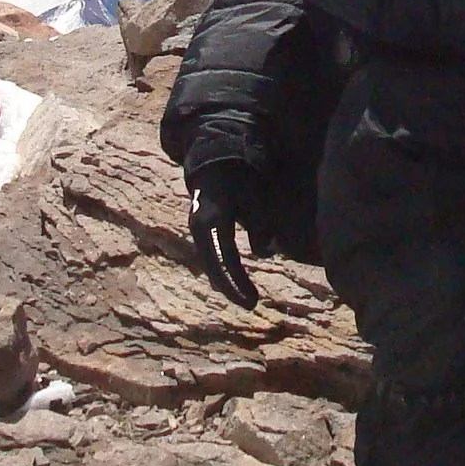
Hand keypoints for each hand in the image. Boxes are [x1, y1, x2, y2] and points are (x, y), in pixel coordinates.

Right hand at [186, 156, 259, 308]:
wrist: (214, 161)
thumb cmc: (238, 178)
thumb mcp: (253, 199)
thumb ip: (259, 226)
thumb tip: (266, 253)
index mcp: (211, 221)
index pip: (224, 259)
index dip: (236, 282)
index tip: (251, 300)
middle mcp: (199, 229)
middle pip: (214, 267)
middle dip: (231, 287)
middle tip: (251, 304)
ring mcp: (198, 230)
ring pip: (211, 263)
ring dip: (227, 281)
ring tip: (246, 297)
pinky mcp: (202, 231)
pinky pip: (212, 256)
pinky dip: (224, 270)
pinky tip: (236, 282)